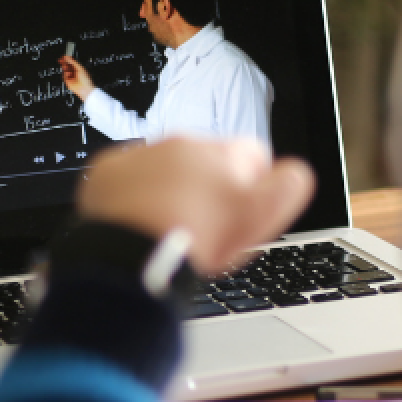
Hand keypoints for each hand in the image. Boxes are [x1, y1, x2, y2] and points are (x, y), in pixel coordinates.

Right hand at [59, 56, 93, 99]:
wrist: (84, 88)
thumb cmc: (85, 79)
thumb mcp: (79, 68)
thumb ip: (73, 62)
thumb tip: (68, 57)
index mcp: (78, 68)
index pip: (71, 62)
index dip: (67, 59)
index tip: (64, 56)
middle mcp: (74, 72)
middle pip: (67, 65)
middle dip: (64, 62)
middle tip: (61, 60)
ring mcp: (71, 76)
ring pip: (65, 70)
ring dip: (65, 68)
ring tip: (66, 67)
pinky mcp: (68, 81)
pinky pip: (64, 75)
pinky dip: (65, 74)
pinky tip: (68, 74)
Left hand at [79, 137, 314, 273]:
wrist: (130, 257)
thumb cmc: (194, 239)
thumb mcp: (261, 216)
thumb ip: (289, 186)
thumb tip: (294, 172)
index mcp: (220, 152)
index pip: (252, 156)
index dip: (253, 189)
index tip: (242, 214)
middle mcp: (179, 144)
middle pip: (207, 166)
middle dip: (210, 191)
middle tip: (206, 230)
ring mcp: (140, 156)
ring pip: (167, 172)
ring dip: (172, 194)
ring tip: (170, 232)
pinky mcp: (107, 174)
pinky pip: (128, 181)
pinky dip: (134, 199)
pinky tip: (140, 225)